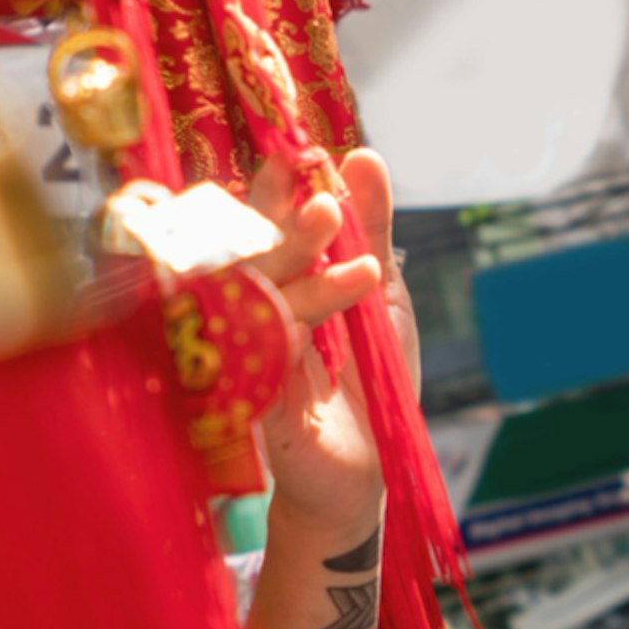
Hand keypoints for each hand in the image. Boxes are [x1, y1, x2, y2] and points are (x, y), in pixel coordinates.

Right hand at [249, 148, 411, 549]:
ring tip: (352, 260)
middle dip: (287, 227)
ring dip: (302, 278)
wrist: (365, 474)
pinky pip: (256, 372)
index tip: (299, 154)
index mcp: (281, 280)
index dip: (277, 191)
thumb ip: (372, 230)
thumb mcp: (380, 296)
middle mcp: (255, 315)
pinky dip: (282, 347)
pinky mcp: (256, 411)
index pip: (266, 226)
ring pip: (259, 309)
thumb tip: (364, 156)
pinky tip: (308, 331)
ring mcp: (249, 361)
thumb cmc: (367, 381)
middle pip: (255, 260)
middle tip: (325, 203)